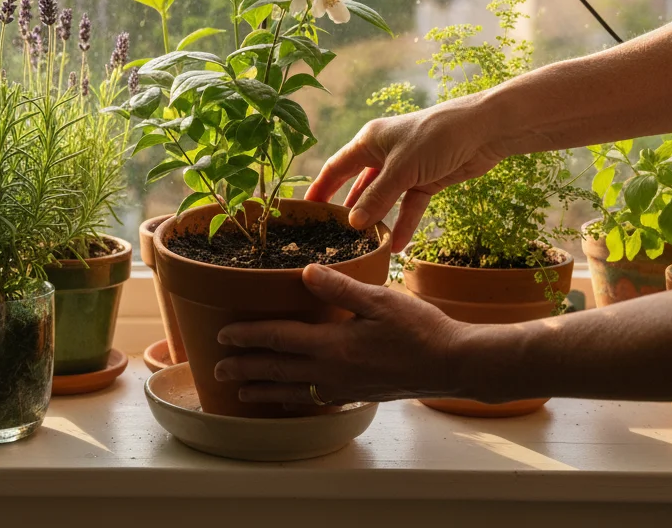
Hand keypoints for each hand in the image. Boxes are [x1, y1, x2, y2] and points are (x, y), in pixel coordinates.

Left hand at [214, 265, 469, 404]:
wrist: (454, 365)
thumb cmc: (421, 329)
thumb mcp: (380, 299)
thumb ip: (340, 287)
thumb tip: (305, 272)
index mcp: (332, 345)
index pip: (278, 339)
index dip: (248, 336)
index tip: (222, 335)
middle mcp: (331, 372)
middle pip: (276, 371)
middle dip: (244, 369)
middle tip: (217, 369)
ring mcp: (344, 388)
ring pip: (292, 391)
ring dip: (264, 391)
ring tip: (242, 393)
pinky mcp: (358, 395)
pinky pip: (316, 399)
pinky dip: (295, 398)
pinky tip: (292, 398)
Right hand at [304, 97, 505, 250]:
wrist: (485, 130)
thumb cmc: (436, 136)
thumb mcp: (401, 169)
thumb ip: (376, 197)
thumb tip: (352, 223)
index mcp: (369, 142)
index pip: (335, 168)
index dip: (319, 188)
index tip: (305, 211)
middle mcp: (383, 154)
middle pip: (357, 185)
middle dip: (345, 208)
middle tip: (329, 232)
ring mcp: (405, 169)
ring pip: (383, 199)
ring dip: (376, 220)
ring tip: (362, 244)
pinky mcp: (427, 180)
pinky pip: (409, 206)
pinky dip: (404, 223)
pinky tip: (396, 246)